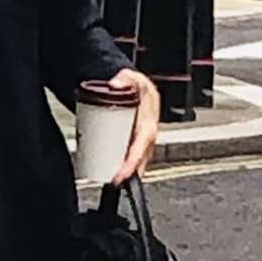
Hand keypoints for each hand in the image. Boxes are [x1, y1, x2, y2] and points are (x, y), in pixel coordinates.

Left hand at [108, 68, 159, 186]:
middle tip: (113, 181)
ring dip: (128, 174)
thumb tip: (114, 84)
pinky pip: (134, 159)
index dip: (132, 162)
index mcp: (149, 123)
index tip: (121, 172)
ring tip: (112, 182)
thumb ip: (123, 78)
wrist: (140, 88)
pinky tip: (117, 178)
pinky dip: (128, 170)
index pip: (141, 147)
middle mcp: (149, 136)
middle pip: (140, 159)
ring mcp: (145, 142)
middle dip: (129, 172)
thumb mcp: (130, 77)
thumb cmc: (135, 85)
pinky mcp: (138, 144)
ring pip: (138, 162)